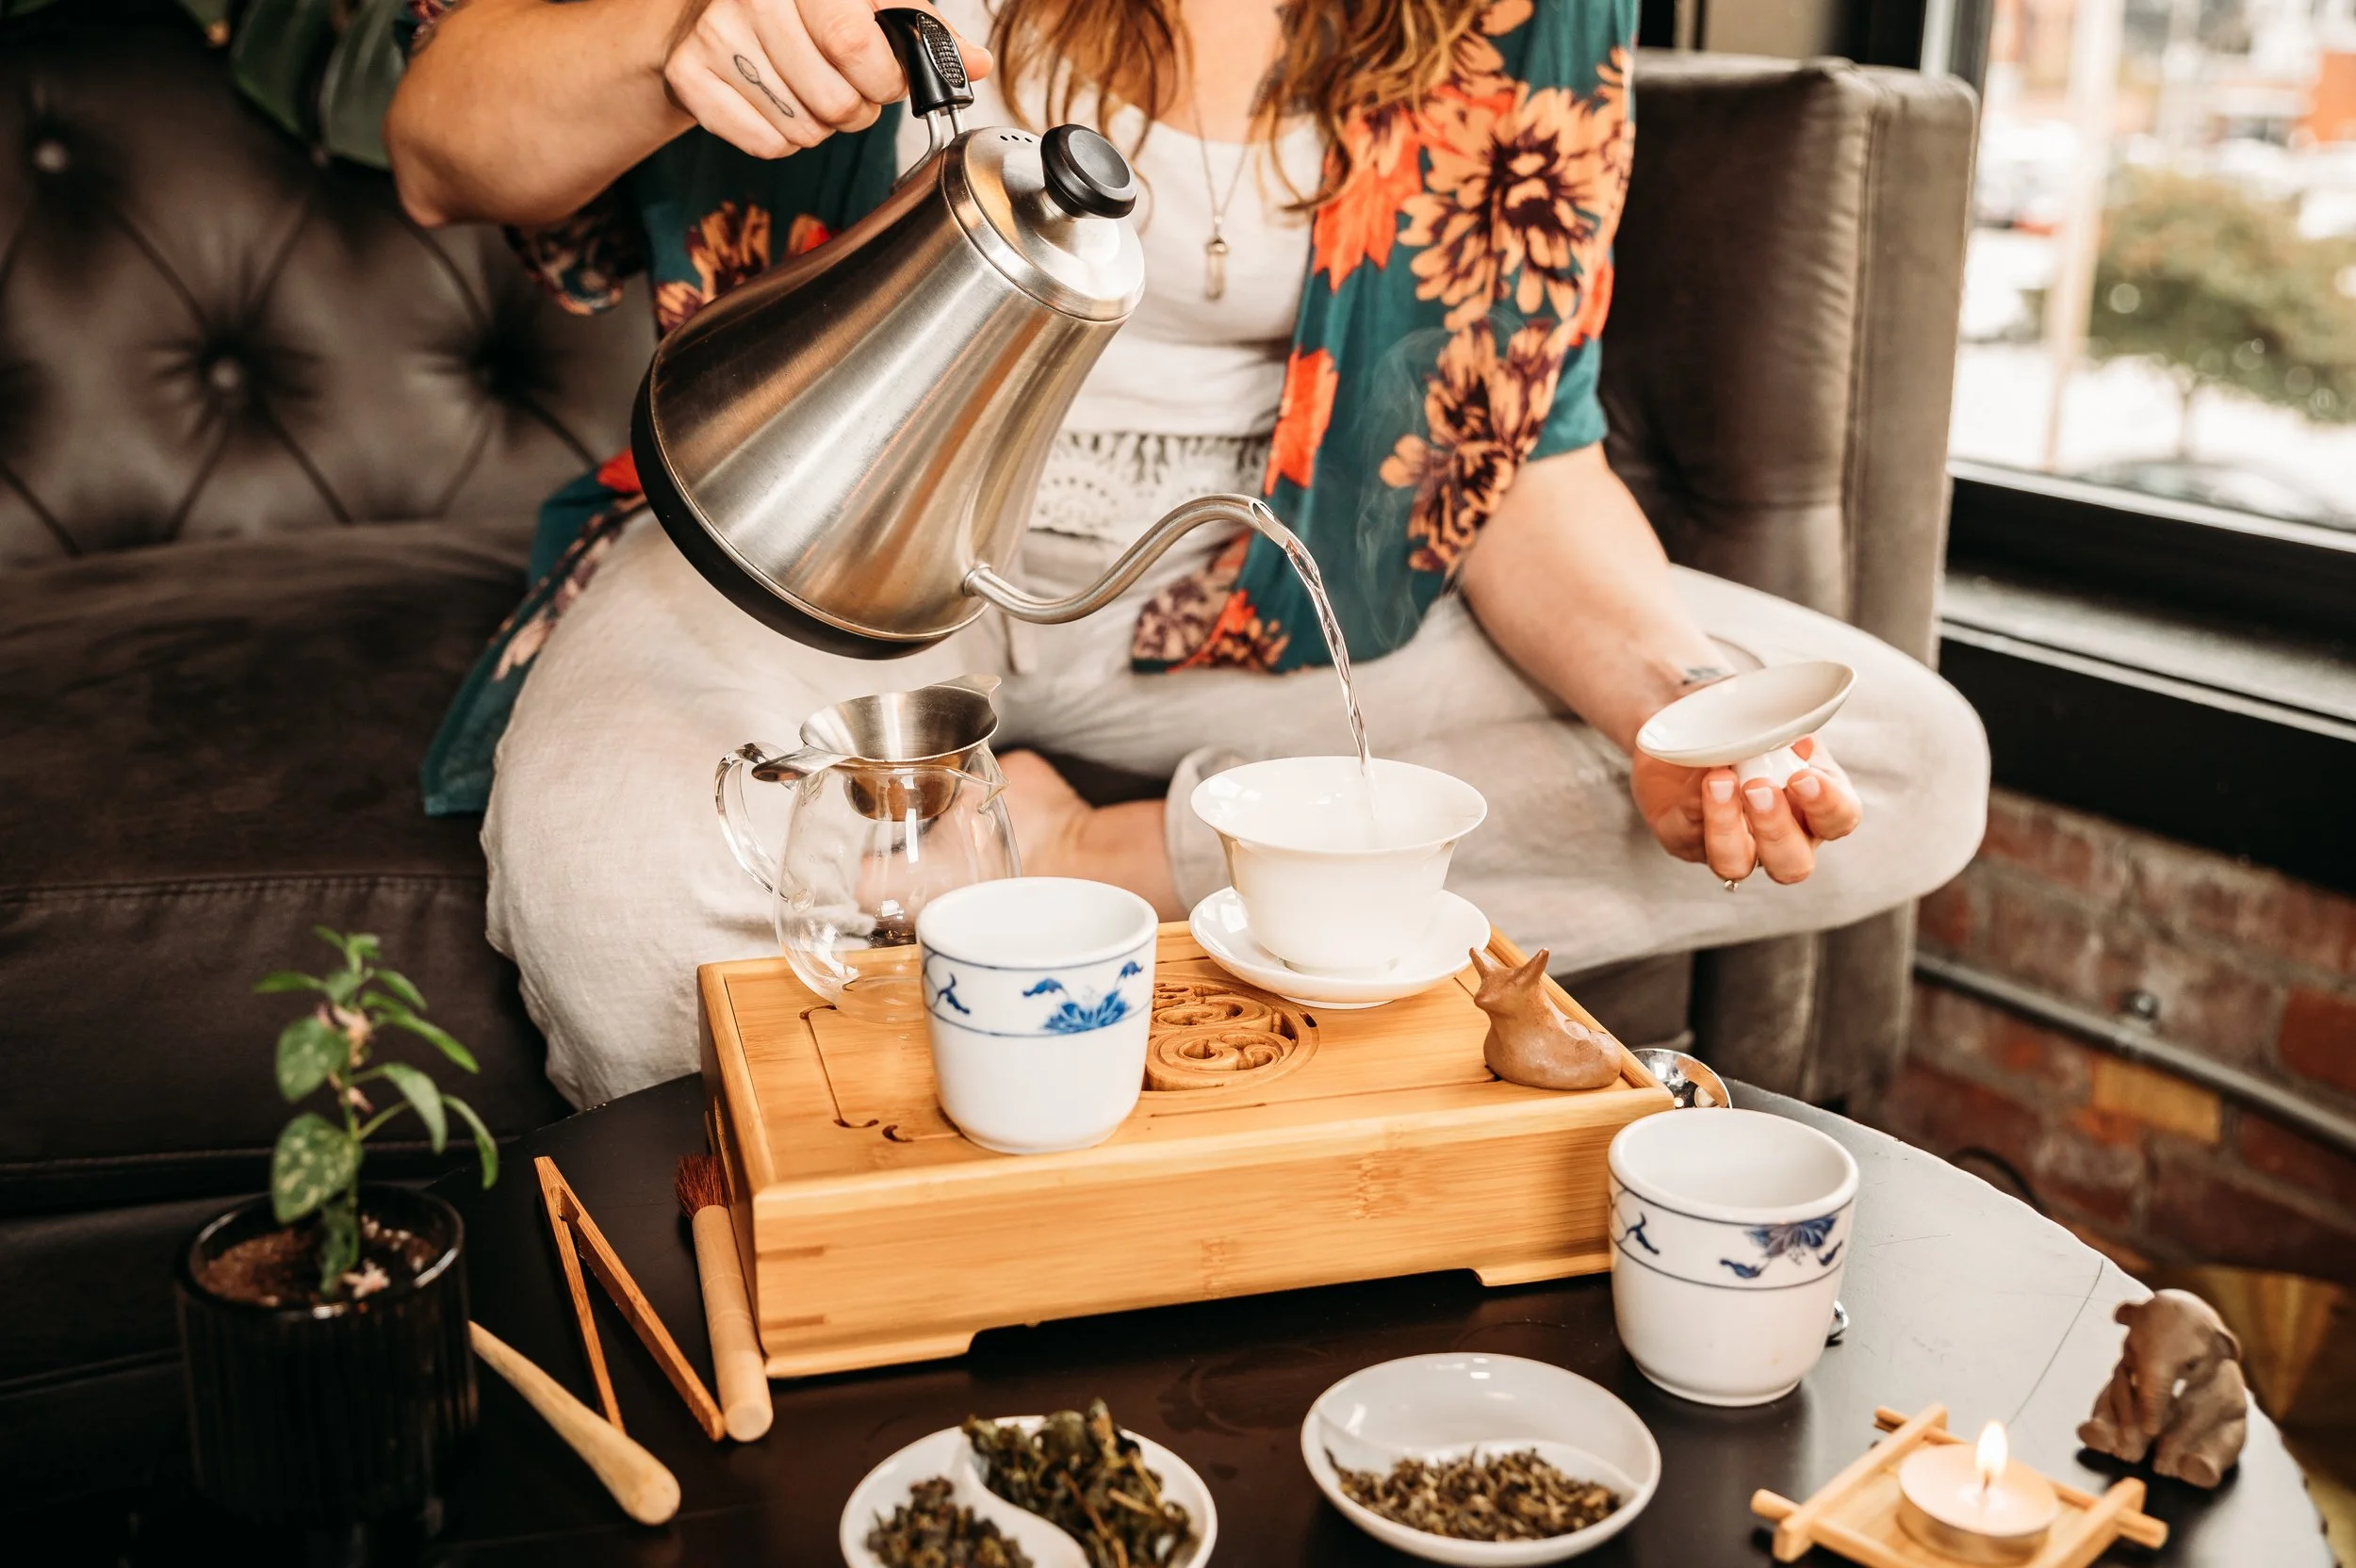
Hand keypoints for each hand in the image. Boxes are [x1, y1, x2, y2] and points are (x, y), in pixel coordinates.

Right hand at [663, 0, 992, 158]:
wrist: (721, 5)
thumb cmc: (808, 4)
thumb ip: (922, 30)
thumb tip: (973, 65)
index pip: (855, 44)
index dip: (886, 79)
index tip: (890, 79)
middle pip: (833, 100)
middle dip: (858, 110)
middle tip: (851, 89)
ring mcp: (715, 37)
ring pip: (803, 130)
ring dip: (824, 126)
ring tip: (814, 92)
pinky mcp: (690, 77)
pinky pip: (766, 144)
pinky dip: (786, 139)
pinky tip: (781, 104)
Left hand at [1630, 735, 1864, 884]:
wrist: (1692, 716)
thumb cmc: (1749, 722)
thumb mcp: (1775, 716)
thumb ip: (1789, 727)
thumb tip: (1798, 742)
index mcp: (1816, 804)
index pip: (1840, 819)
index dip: (1827, 806)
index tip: (1804, 776)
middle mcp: (1780, 836)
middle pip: (1792, 864)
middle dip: (1775, 829)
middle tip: (1758, 788)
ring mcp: (1734, 845)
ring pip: (1736, 865)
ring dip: (1727, 826)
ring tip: (1720, 780)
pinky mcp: (1686, 840)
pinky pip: (1688, 837)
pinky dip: (1692, 804)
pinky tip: (1696, 775)